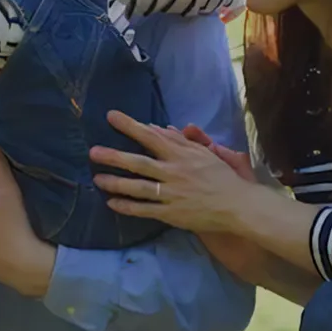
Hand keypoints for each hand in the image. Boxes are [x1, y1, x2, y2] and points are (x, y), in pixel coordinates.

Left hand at [90, 110, 254, 233]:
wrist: (238, 206)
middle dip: (114, 157)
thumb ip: (180, 140)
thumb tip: (158, 128)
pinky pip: (145, 210)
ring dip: (115, 183)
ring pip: (138, 188)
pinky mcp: (171, 214)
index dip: (130, 126)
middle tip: (93, 152)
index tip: (111, 116)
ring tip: (97, 179)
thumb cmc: (220, 177)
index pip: (151, 136)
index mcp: (181, 155)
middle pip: (138, 163)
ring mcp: (172, 195)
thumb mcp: (203, 153)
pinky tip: (111, 203)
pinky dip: (127, 206)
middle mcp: (174, 173)